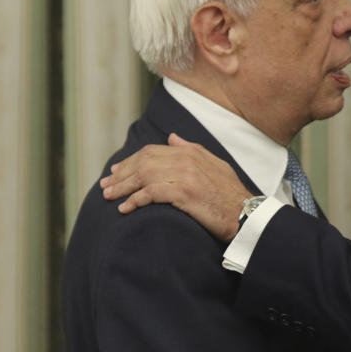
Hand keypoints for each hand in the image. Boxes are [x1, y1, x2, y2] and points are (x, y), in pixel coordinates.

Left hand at [101, 133, 252, 241]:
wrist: (245, 213)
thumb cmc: (230, 193)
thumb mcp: (213, 164)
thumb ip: (191, 149)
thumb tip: (172, 138)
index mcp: (191, 152)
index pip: (152, 152)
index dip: (130, 161)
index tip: (116, 172)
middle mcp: (187, 159)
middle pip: (144, 162)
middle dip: (121, 174)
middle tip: (105, 186)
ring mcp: (186, 175)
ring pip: (144, 176)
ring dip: (123, 187)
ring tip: (109, 197)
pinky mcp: (185, 193)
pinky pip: (152, 193)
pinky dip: (135, 200)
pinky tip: (125, 208)